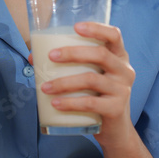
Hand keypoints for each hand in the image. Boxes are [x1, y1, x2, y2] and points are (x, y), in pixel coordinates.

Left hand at [33, 21, 135, 148]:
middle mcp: (124, 70)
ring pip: (92, 79)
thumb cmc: (97, 96)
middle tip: (51, 56)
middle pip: (100, 54)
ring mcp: (123, 89)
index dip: (97, 28)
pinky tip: (55, 103)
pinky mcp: (117, 108)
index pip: (114, 35)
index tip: (75, 27)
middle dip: (72, 53)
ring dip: (64, 82)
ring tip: (44, 87)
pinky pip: (91, 103)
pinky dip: (70, 103)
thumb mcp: (88, 77)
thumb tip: (34, 56)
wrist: (115, 131)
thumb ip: (68, 65)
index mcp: (119, 57)